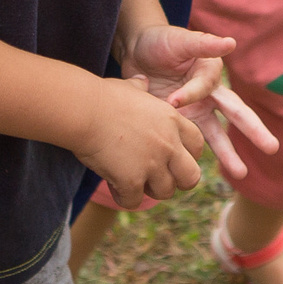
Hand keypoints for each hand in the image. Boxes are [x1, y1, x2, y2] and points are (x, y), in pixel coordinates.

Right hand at [73, 75, 208, 203]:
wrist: (84, 110)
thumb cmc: (103, 96)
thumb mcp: (130, 88)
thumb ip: (141, 88)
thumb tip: (142, 81)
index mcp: (172, 121)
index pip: (198, 145)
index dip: (187, 155)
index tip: (170, 156)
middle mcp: (168, 144)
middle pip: (192, 177)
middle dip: (177, 181)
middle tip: (157, 177)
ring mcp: (152, 164)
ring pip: (165, 192)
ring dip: (148, 190)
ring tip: (131, 180)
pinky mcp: (132, 180)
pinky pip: (135, 201)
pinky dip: (124, 197)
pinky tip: (113, 185)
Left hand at [118, 23, 278, 182]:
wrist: (136, 54)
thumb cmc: (160, 42)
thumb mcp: (179, 41)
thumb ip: (202, 44)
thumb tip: (231, 43)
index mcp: (211, 72)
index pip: (206, 88)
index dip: (190, 95)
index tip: (172, 100)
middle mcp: (210, 94)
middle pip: (236, 114)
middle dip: (253, 131)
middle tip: (272, 147)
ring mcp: (197, 111)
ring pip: (217, 135)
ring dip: (229, 153)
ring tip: (241, 174)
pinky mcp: (183, 123)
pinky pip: (192, 141)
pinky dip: (194, 155)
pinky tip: (196, 172)